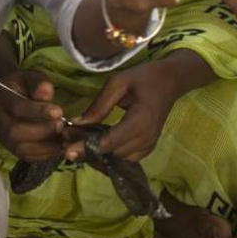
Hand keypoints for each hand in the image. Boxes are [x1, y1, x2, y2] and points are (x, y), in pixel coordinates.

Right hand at [0, 69, 65, 160]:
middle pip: (14, 132)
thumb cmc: (23, 85)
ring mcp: (2, 136)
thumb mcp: (30, 76)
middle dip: (42, 131)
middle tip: (61, 125)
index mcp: (0, 97)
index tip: (58, 111)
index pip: (16, 107)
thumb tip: (46, 94)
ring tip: (62, 137)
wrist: (10, 94)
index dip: (37, 111)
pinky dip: (45, 154)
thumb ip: (38, 82)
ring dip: (45, 145)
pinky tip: (58, 146)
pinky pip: (27, 157)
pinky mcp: (11, 148)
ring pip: (20, 148)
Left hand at [61, 59, 186, 162]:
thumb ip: (99, 105)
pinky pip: (124, 158)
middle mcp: (146, 138)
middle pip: (111, 154)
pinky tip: (94, 142)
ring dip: (97, 153)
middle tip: (66, 138)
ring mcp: (148, 146)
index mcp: (140, 120)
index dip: (88, 147)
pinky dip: (108, 154)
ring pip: (116, 159)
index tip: (67, 151)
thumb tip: (77, 123)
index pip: (110, 142)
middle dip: (88, 149)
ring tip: (77, 139)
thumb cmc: (143, 78)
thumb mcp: (118, 82)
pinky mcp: (147, 148)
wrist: (170, 82)